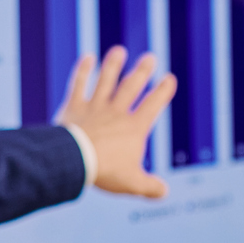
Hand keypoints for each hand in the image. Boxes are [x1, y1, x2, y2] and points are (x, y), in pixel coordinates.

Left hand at [56, 46, 177, 199]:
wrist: (74, 160)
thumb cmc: (105, 171)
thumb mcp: (133, 183)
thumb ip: (150, 187)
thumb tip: (164, 192)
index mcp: (134, 128)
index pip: (152, 106)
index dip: (162, 92)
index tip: (169, 79)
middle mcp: (116, 112)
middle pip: (131, 87)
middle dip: (142, 71)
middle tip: (150, 57)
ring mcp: (94, 107)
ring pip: (106, 81)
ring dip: (113, 65)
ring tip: (119, 50)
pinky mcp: (74, 107)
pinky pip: (78, 85)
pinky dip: (82, 71)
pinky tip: (87, 57)